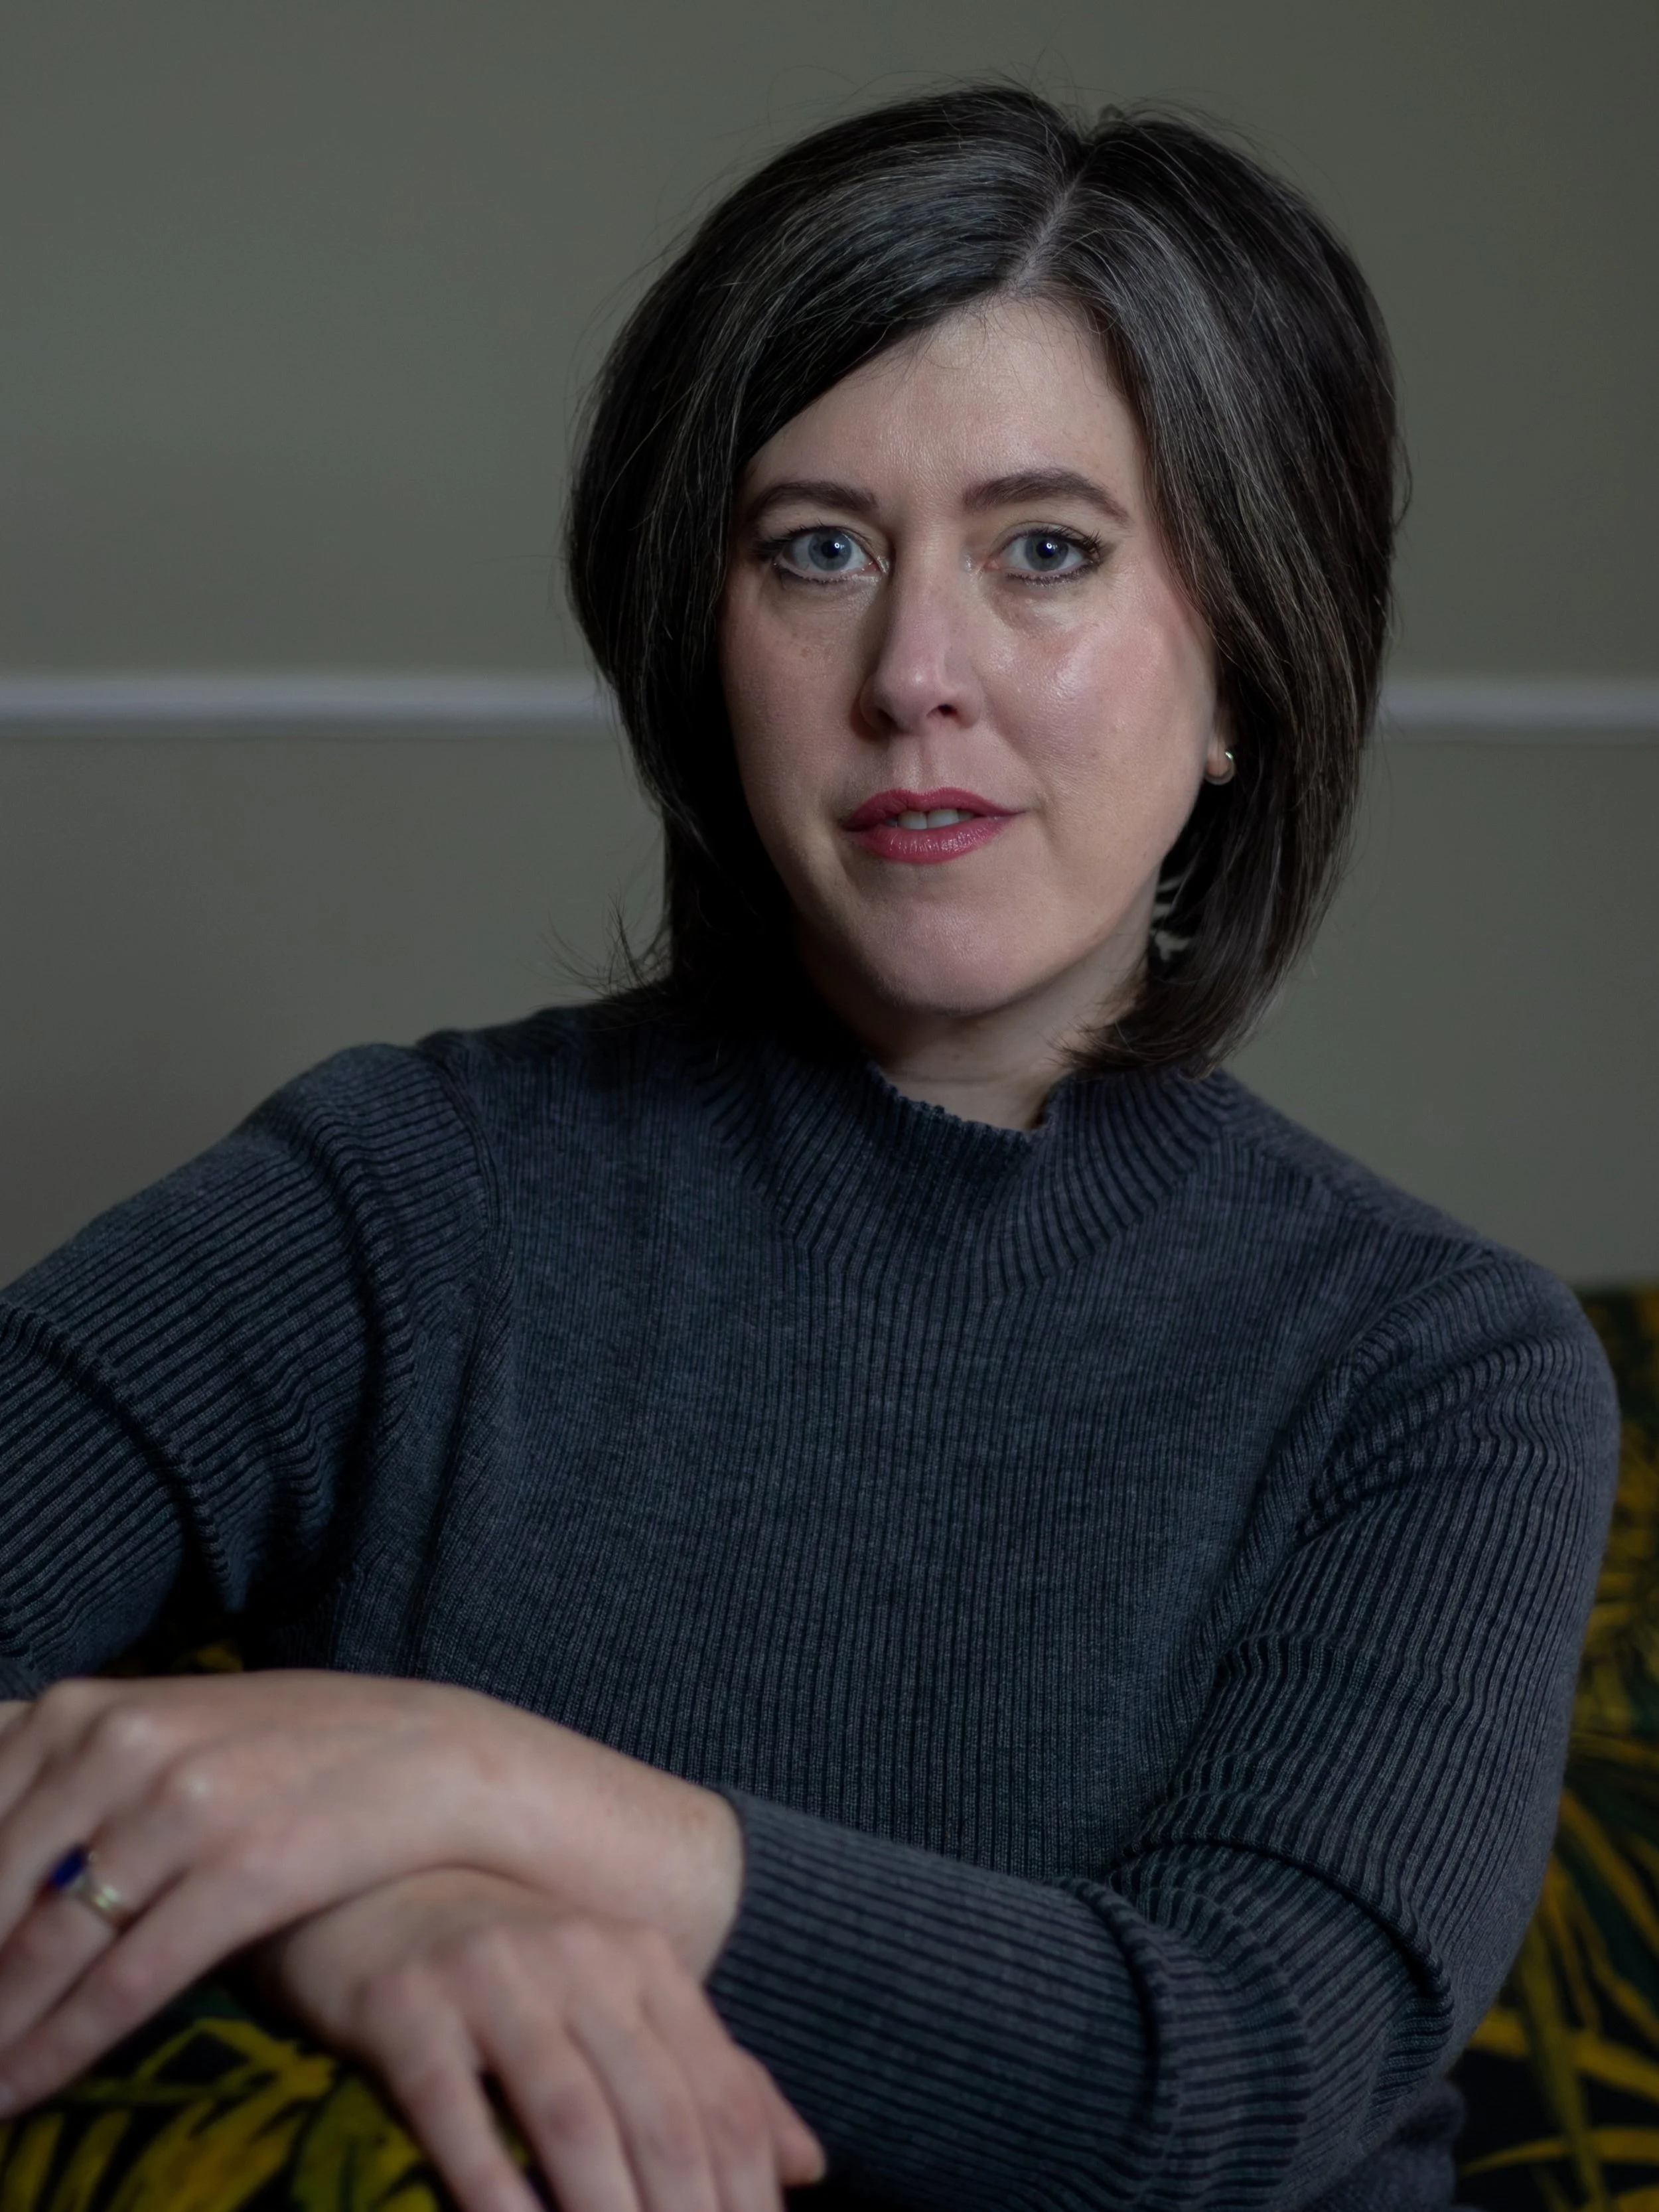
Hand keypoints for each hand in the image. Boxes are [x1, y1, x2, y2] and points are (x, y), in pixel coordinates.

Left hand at [0, 1672, 741, 2109]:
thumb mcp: (168, 1733)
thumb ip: (66, 1777)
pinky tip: (19, 2093)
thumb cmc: (288, 1757)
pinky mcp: (240, 1867)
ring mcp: (181, 1802)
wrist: (435, 1757)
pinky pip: (122, 1979)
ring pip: (36, 1946)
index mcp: (88, 1709)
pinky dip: (57, 2049)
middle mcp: (120, 1742)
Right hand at [262, 1871, 824, 2211]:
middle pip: (658, 2115)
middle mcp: (581, 1960)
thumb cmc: (510, 1962)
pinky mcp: (408, 2009)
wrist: (372, 1877)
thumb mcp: (620, 1998)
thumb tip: (809, 2166)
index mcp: (645, 1961)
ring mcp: (492, 1979)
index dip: (749, 2194)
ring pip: (570, 2118)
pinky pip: (457, 2114)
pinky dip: (492, 2193)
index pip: (721, 2096)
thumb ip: (710, 2075)